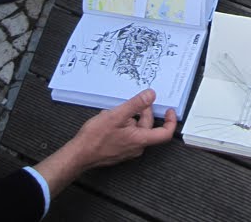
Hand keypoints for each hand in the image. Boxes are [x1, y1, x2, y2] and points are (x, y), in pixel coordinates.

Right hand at [33, 90, 175, 197]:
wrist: (79, 155)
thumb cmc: (95, 138)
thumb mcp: (117, 115)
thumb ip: (136, 104)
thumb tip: (151, 95)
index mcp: (140, 140)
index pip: (164, 134)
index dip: (171, 121)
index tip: (170, 110)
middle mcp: (137, 147)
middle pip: (148, 126)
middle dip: (144, 111)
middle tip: (136, 101)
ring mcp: (128, 150)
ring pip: (136, 129)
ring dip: (130, 117)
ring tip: (116, 111)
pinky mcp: (120, 150)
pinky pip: (128, 134)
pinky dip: (123, 124)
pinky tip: (110, 119)